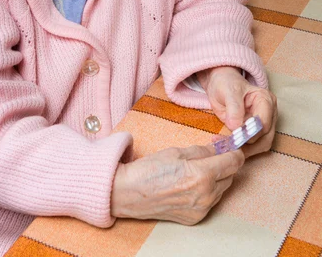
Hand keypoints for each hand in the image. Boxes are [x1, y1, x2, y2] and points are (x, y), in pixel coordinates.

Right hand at [111, 144, 243, 224]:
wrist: (130, 193)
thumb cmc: (150, 169)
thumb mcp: (177, 151)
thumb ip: (203, 150)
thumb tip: (219, 148)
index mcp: (202, 175)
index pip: (234, 162)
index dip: (235, 151)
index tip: (232, 147)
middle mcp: (206, 195)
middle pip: (230, 176)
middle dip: (224, 164)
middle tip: (212, 154)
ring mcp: (202, 209)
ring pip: (222, 189)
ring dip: (217, 178)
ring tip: (198, 169)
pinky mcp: (196, 218)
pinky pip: (210, 201)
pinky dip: (207, 191)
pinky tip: (191, 184)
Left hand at [197, 66, 277, 156]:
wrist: (221, 86)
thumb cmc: (226, 84)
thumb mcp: (228, 91)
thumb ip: (234, 108)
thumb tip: (236, 127)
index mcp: (266, 99)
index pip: (264, 122)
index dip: (250, 131)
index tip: (234, 134)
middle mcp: (270, 113)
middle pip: (265, 137)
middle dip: (247, 143)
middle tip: (228, 143)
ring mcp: (265, 124)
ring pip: (261, 145)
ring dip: (244, 149)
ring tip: (225, 145)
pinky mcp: (258, 133)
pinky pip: (253, 147)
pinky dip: (241, 149)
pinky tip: (227, 144)